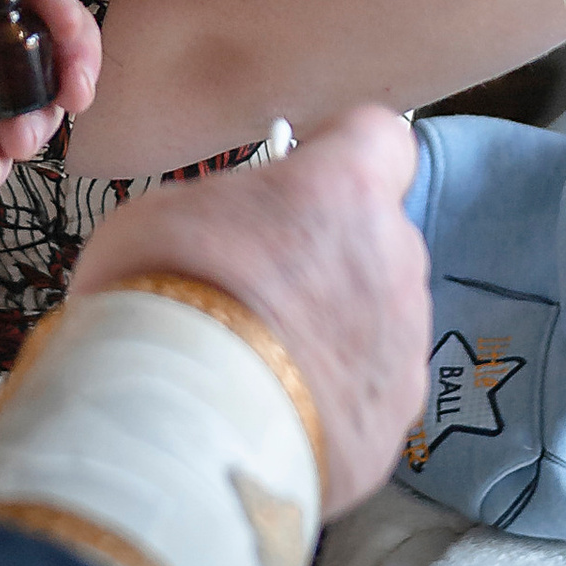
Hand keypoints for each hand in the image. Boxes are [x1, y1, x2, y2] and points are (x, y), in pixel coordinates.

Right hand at [68, 108, 428, 516]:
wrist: (175, 428)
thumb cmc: (161, 299)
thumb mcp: (166, 214)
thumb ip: (229, 207)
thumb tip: (232, 228)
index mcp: (347, 188)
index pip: (381, 137)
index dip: (341, 157)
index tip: (302, 183)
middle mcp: (395, 256)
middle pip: (377, 236)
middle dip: (331, 255)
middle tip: (260, 289)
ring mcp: (403, 342)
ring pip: (378, 318)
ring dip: (334, 329)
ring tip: (261, 366)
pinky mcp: (394, 415)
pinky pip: (370, 390)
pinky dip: (334, 397)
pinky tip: (275, 412)